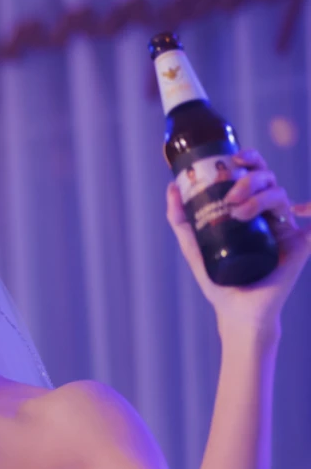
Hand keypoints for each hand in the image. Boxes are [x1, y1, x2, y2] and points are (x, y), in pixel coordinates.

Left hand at [166, 148, 309, 333]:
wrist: (237, 311)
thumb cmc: (218, 281)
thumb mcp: (194, 248)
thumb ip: (181, 221)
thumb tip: (171, 188)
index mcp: (250, 209)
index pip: (254, 175)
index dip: (249, 159)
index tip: (234, 157)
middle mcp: (270, 215)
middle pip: (268, 179)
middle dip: (250, 179)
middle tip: (231, 196)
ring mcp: (286, 228)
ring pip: (280, 195)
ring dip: (259, 196)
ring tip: (240, 212)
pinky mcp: (300, 245)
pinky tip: (302, 211)